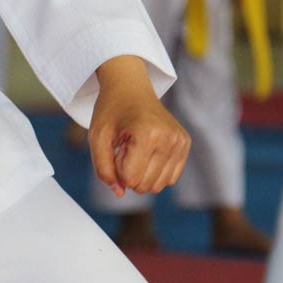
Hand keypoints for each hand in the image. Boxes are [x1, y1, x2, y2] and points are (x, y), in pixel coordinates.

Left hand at [90, 56, 190, 196]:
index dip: (117, 168)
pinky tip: (147, 153)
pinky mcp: (185, 144)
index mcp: (147, 134)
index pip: (131, 179)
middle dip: (129, 173)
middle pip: (146, 185)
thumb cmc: (112, 111)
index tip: (117, 147)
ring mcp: (180, 141)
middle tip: (124, 148)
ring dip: (142, 174)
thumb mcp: (97, 138)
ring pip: (158, 186)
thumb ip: (103, 169)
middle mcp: (169, 138)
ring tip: (135, 150)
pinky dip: (155, 172)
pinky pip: (170, 178)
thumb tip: (120, 193)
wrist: (131, 88)